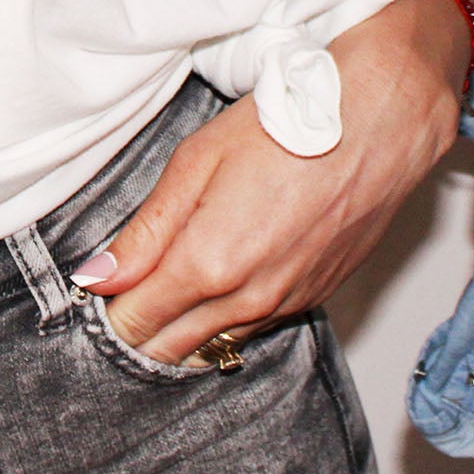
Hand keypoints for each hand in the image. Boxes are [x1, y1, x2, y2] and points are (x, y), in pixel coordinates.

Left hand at [80, 0, 466, 364]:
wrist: (375, 127)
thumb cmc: (285, 129)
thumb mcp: (196, 163)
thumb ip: (145, 231)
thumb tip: (97, 276)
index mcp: (208, 265)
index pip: (135, 323)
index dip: (109, 307)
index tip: (97, 285)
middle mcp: (247, 300)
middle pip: (169, 346)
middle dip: (138, 324)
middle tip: (122, 287)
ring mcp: (285, 304)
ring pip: (213, 343)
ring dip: (181, 324)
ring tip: (164, 282)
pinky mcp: (312, 299)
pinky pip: (253, 327)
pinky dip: (225, 315)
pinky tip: (218, 280)